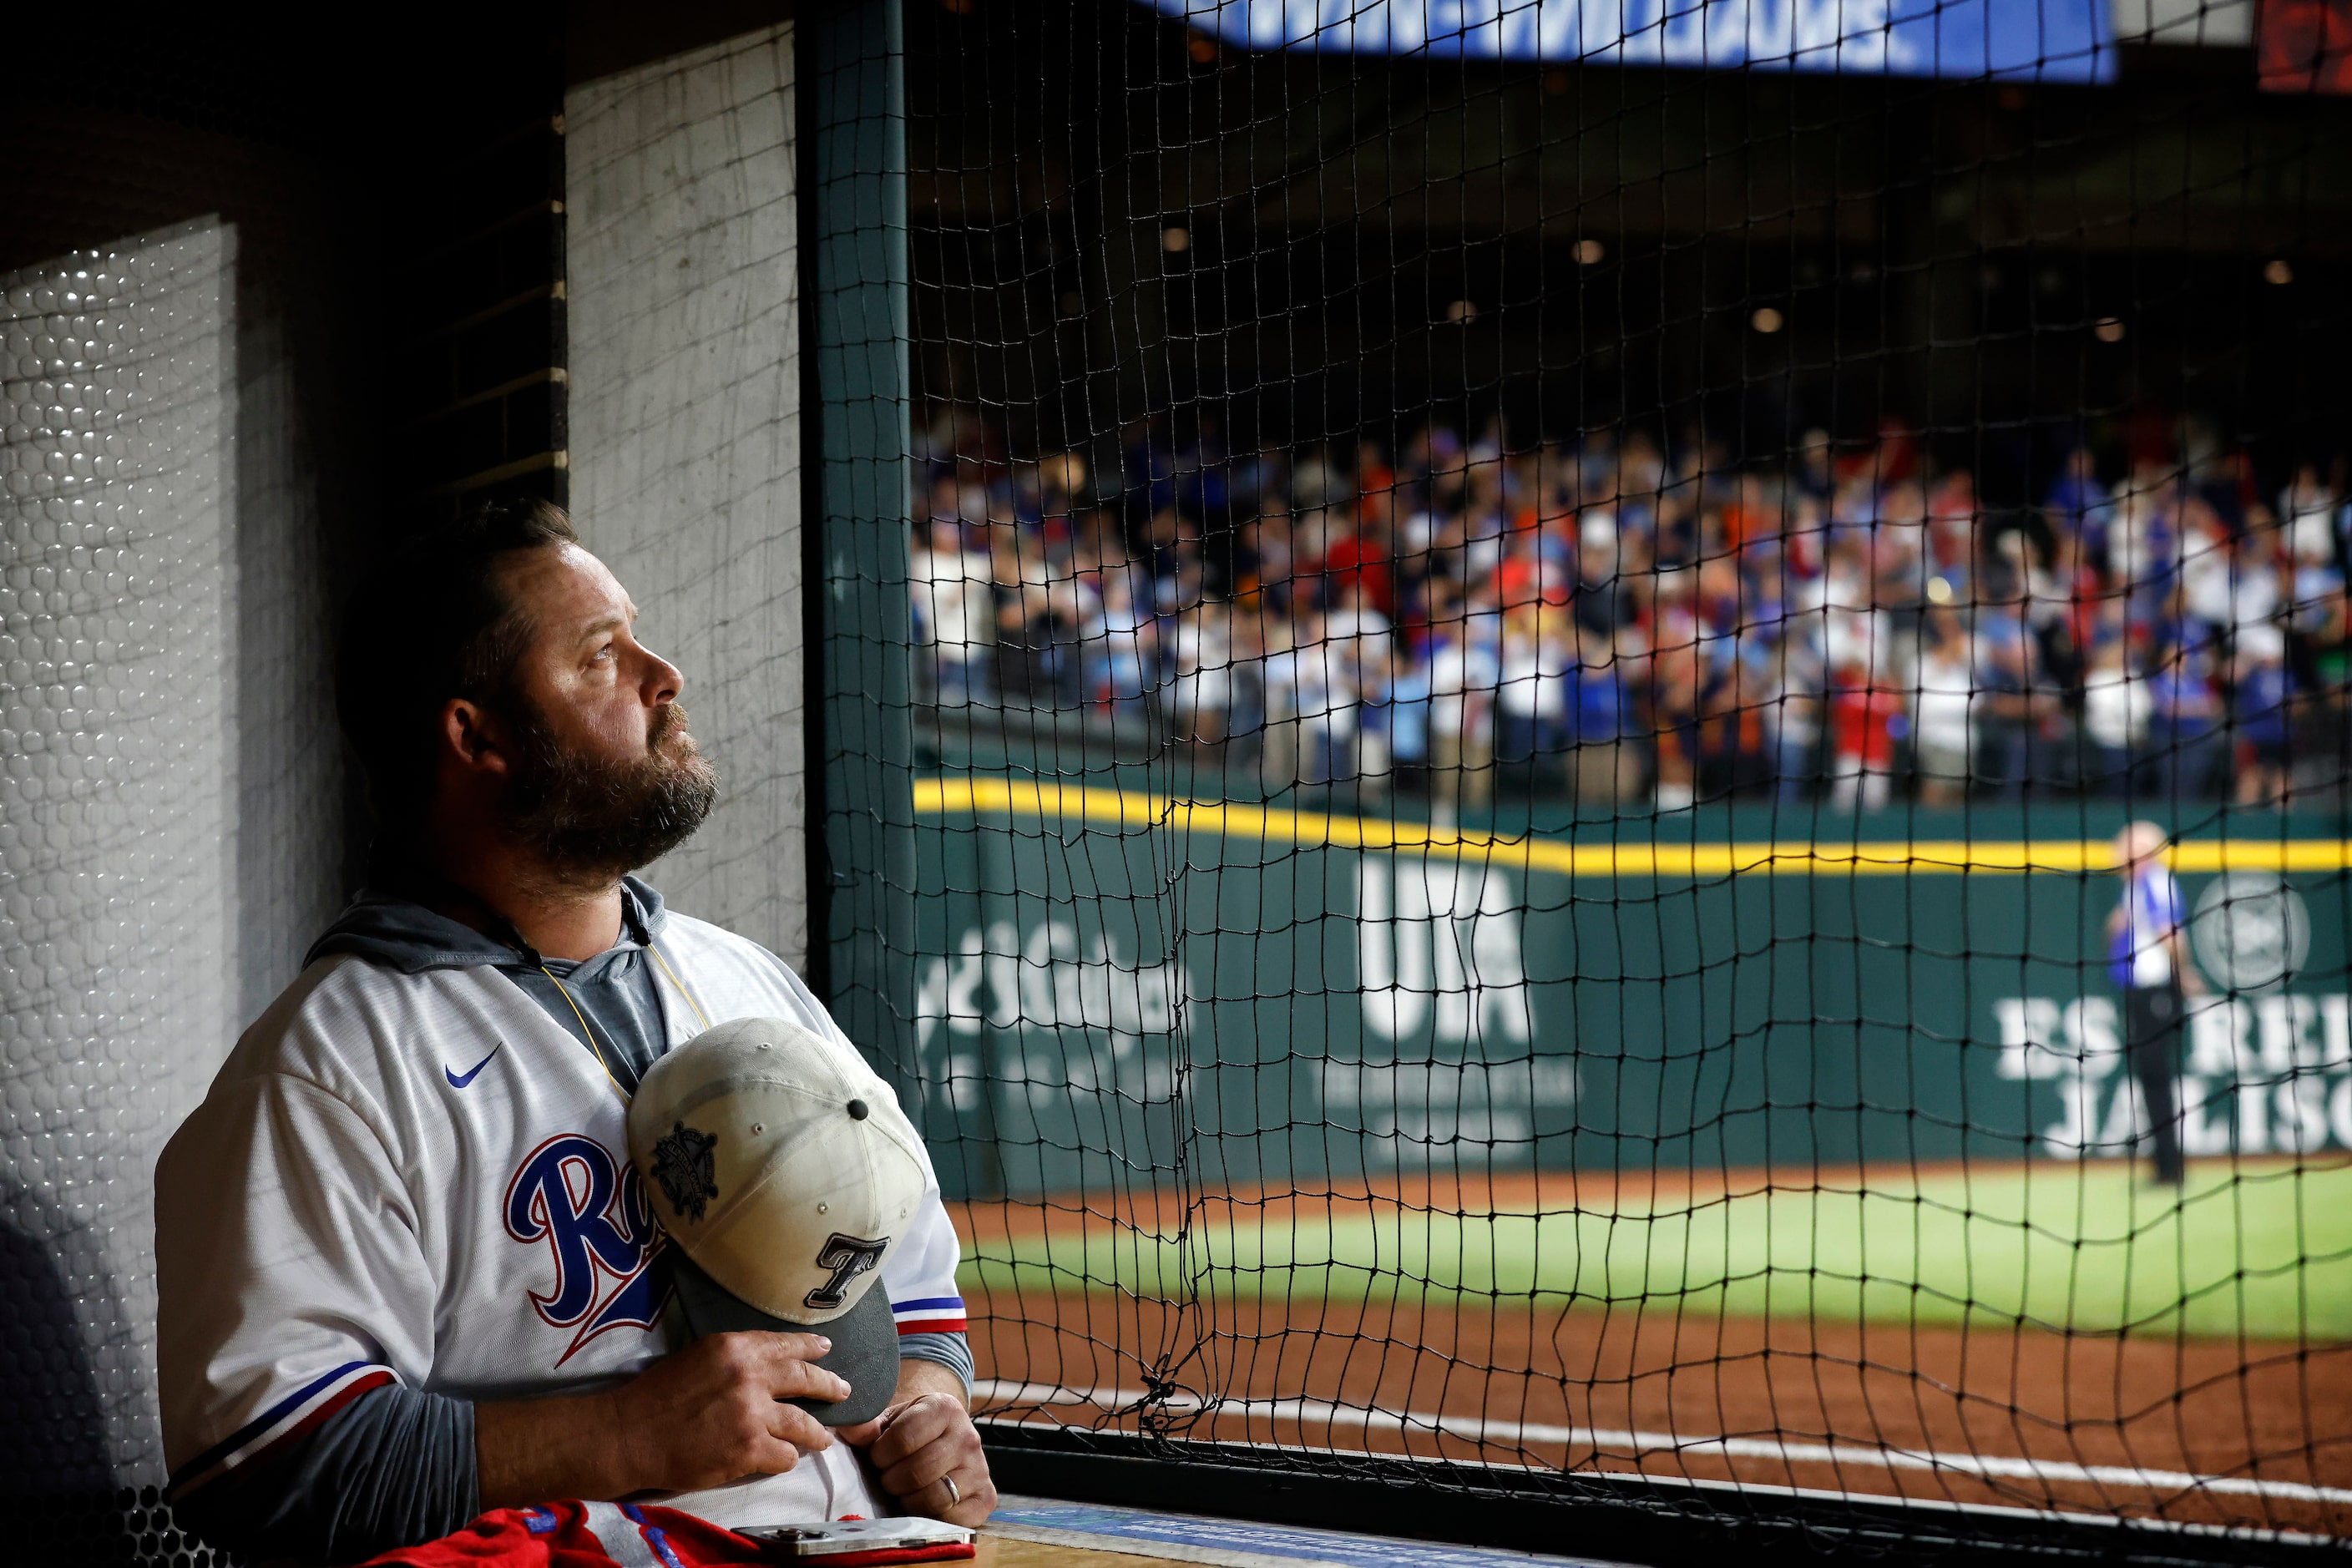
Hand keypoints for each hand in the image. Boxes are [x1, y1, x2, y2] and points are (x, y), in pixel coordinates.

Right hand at [603, 1331, 849, 1494]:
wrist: (630, 1434)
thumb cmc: (657, 1394)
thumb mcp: (700, 1357)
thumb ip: (738, 1358)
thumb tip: (772, 1364)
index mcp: (737, 1348)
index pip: (786, 1345)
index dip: (810, 1349)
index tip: (825, 1350)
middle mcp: (751, 1377)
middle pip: (805, 1378)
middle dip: (828, 1385)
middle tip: (842, 1390)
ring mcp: (753, 1415)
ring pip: (803, 1424)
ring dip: (816, 1433)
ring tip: (823, 1438)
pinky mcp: (749, 1450)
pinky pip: (785, 1455)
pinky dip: (785, 1458)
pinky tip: (781, 1458)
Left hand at [839, 1391, 995, 1525]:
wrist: (942, 1440)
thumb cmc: (909, 1432)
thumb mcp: (889, 1421)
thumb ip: (866, 1426)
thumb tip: (850, 1429)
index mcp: (945, 1408)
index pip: (902, 1439)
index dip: (880, 1454)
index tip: (878, 1457)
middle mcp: (969, 1436)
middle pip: (916, 1473)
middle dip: (892, 1481)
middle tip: (889, 1477)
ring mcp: (981, 1468)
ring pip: (934, 1499)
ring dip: (908, 1501)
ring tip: (904, 1491)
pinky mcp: (987, 1498)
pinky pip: (953, 1520)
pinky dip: (931, 1519)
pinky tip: (923, 1506)